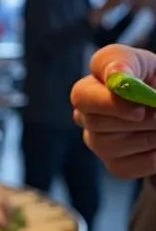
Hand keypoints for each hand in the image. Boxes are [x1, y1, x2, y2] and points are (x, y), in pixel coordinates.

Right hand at [71, 44, 155, 177]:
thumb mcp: (147, 64)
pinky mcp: (112, 162)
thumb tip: (117, 78)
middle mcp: (87, 111)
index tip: (138, 110)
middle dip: (137, 121)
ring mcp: (96, 138)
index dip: (109, 104)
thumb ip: (129, 65)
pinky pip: (124, 167)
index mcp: (94, 80)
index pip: (82, 96)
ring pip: (108, 145)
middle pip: (95, 122)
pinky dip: (150, 157)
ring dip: (148, 136)